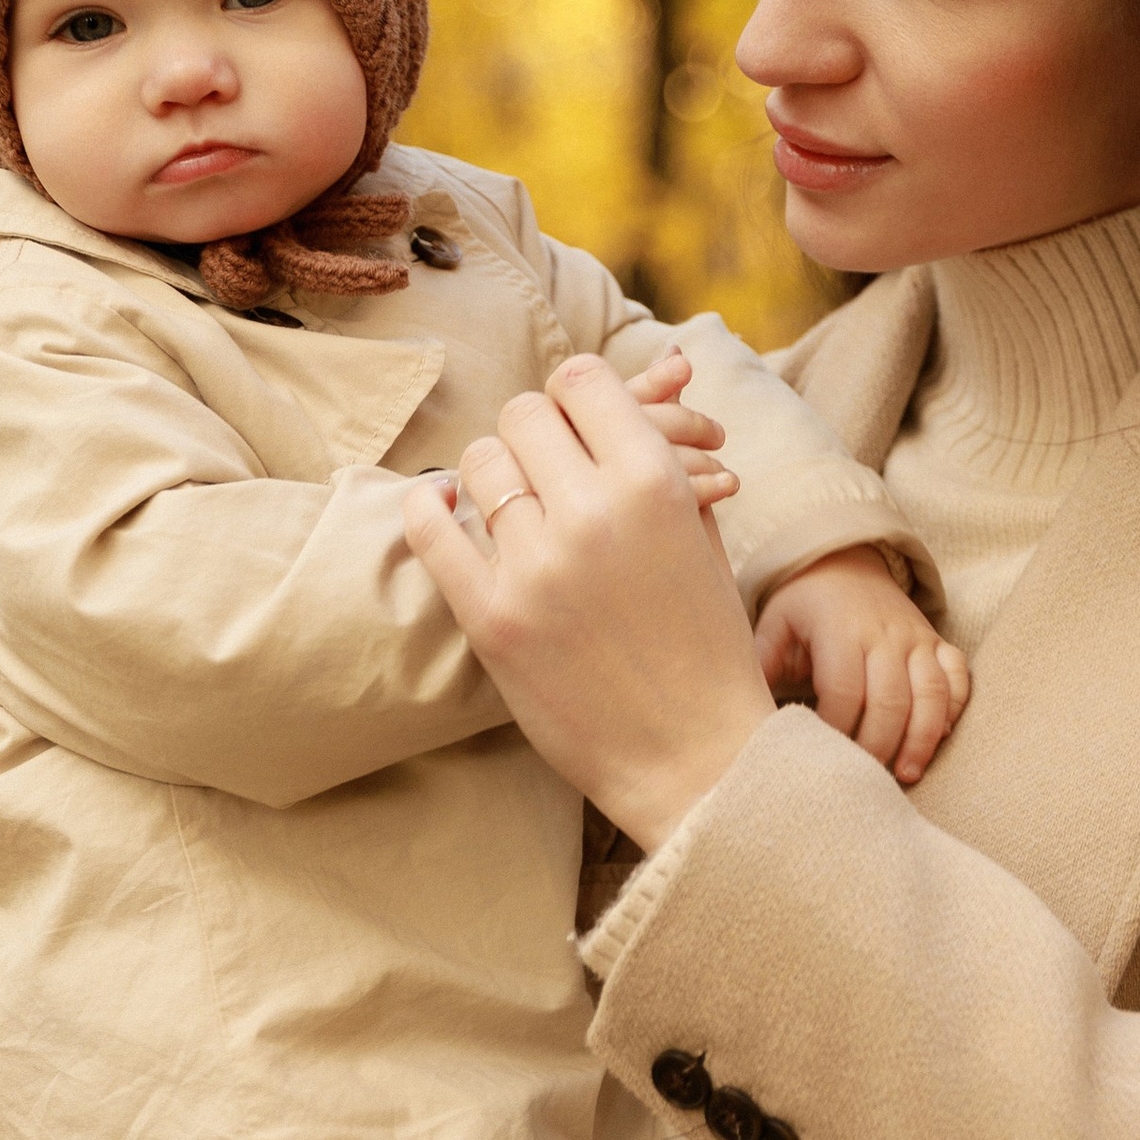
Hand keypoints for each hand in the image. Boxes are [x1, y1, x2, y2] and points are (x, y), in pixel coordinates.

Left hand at [404, 355, 779, 849]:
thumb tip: (644, 390)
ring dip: (491, 476)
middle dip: (534, 436)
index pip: (582, 380)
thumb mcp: (703, 539)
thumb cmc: (709, 648)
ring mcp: (537, 567)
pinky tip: (444, 509)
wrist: (698, 758)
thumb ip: (668, 463)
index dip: (575, 397)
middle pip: (523, 415)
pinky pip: (430, 528)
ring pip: (478, 464)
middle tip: (544, 470)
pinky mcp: (493, 618)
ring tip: (508, 505)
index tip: (575, 425)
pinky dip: (430, 508)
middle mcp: (593, 513)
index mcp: (656, 483)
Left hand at [756, 550, 968, 784]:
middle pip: (891, 701)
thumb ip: (763, 665)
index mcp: (840, 629)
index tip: (821, 756)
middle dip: (877, 746)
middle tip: (862, 778)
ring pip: (932, 694)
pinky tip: (937, 740)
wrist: (845, 563)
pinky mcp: (938, 642)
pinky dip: (954, 711)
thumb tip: (748, 716)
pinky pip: (959, 678)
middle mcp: (885, 633)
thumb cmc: (804, 606)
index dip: (835, 730)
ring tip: (905, 774)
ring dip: (922, 739)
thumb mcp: (775, 624)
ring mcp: (917, 638)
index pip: (844, 691)